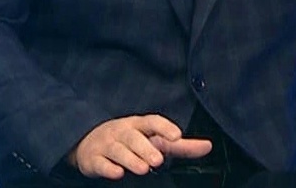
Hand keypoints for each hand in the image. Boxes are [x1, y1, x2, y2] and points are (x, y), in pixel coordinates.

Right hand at [67, 114, 211, 178]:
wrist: (87, 143)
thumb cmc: (128, 140)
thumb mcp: (151, 138)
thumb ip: (180, 146)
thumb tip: (207, 146)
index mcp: (138, 124)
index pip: (152, 122)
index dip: (164, 127)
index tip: (177, 136)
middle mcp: (122, 132)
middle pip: (134, 137)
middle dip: (146, 148)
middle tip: (158, 160)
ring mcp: (106, 145)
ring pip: (118, 150)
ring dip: (130, 159)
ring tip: (143, 168)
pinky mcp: (93, 159)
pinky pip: (100, 163)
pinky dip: (108, 168)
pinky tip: (117, 172)